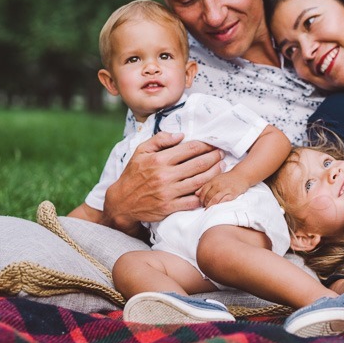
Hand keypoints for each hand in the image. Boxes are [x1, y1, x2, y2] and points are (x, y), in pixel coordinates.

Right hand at [102, 132, 224, 234]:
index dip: (205, 145)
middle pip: (198, 164)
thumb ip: (159, 140)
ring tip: (222, 167)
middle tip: (222, 154)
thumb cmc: (133, 174)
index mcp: (159, 159)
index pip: (189, 149)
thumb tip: (180, 135)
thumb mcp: (140, 151)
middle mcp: (164, 175)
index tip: (213, 144)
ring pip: (198, 181)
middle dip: (214, 158)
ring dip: (214, 174)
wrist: (122, 201)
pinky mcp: (169, 207)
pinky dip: (203, 195)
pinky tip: (211, 188)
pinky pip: (192, 201)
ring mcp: (168, 192)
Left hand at [198, 171, 248, 206]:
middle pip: (208, 197)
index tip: (201, 204)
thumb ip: (206, 186)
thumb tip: (196, 193)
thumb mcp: (215, 179)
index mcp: (213, 181)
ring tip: (210, 210)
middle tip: (205, 208)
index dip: (201, 199)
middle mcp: (218, 184)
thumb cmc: (228, 178)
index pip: (203, 192)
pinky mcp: (233, 193)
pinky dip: (220, 206)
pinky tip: (218, 209)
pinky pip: (224, 201)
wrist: (242, 175)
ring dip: (211, 207)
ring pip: (215, 200)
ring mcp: (225, 189)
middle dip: (205, 204)